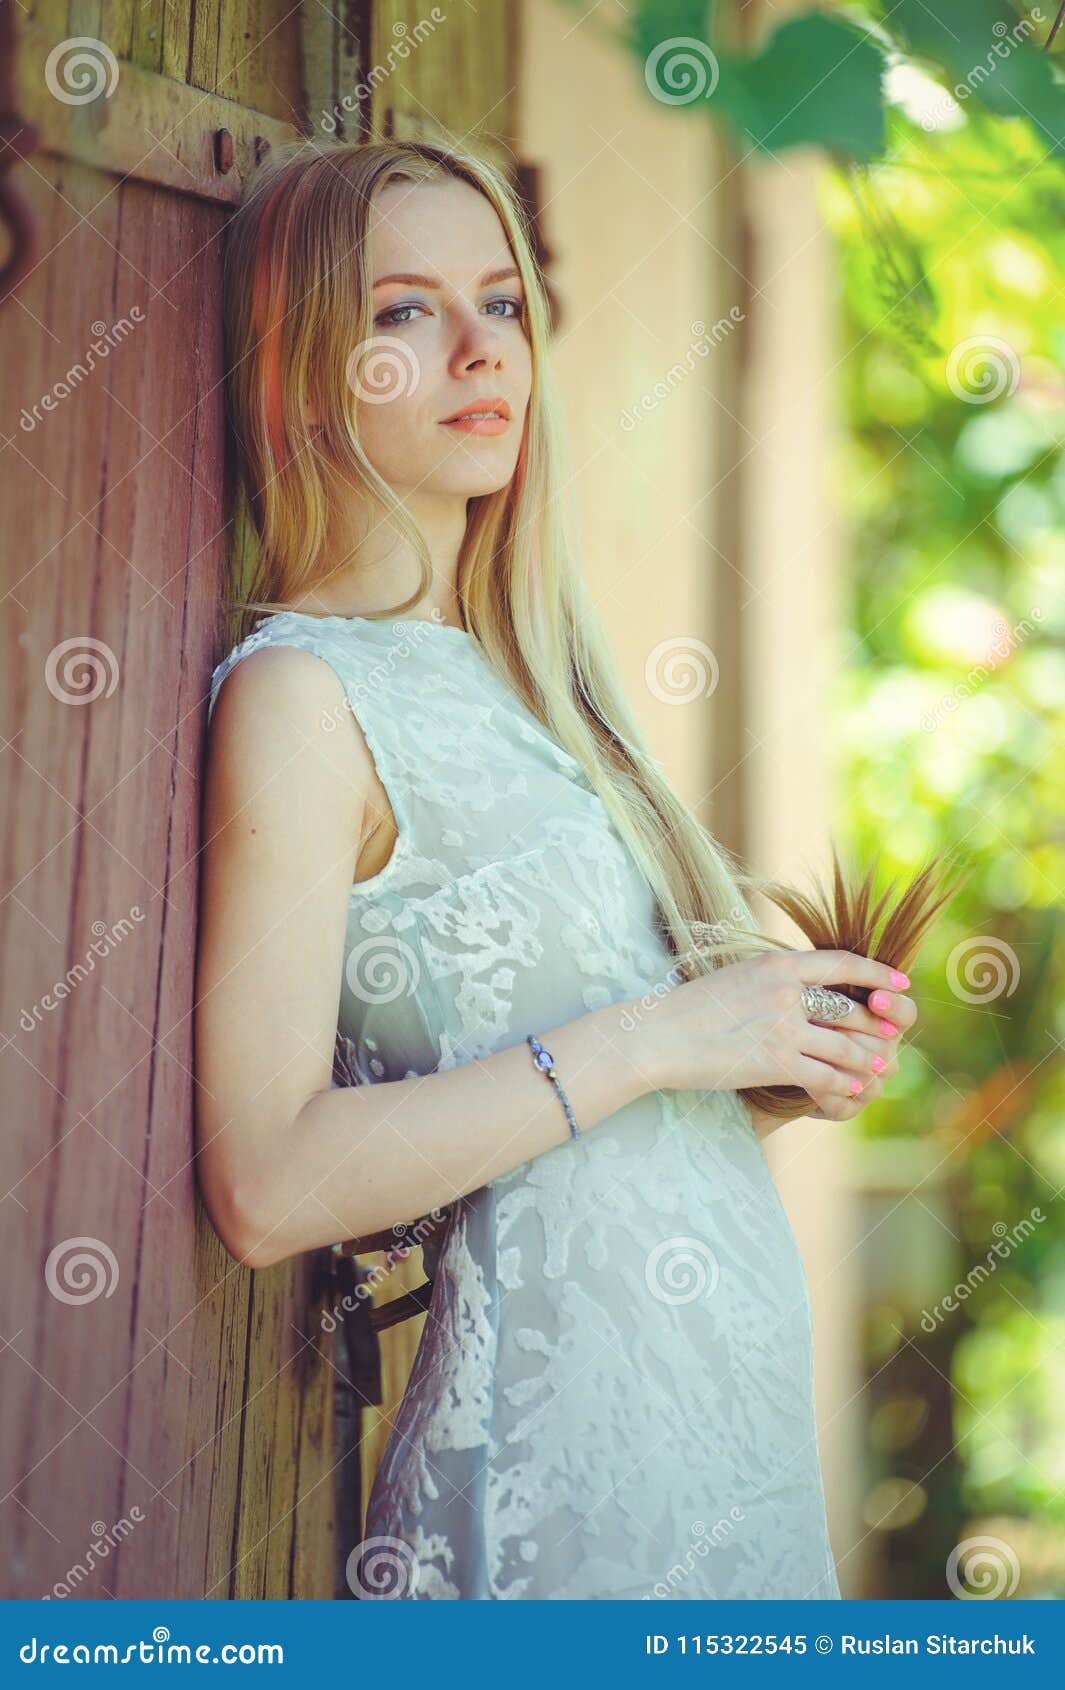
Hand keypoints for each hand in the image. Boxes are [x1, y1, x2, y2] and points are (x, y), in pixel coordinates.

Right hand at [649, 947, 916, 1120]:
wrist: (658, 1036)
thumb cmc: (691, 1008)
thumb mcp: (737, 976)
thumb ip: (774, 977)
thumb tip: (802, 980)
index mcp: (778, 966)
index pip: (843, 964)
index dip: (878, 973)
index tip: (900, 982)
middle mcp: (787, 993)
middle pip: (852, 1009)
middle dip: (877, 1026)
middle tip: (891, 1037)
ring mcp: (783, 1029)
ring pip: (846, 1047)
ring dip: (866, 1061)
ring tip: (877, 1068)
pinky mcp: (776, 1063)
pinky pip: (826, 1076)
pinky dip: (844, 1085)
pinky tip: (850, 1090)